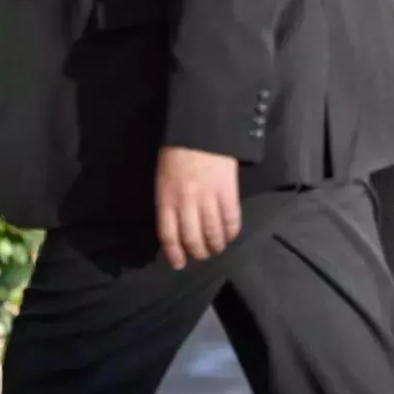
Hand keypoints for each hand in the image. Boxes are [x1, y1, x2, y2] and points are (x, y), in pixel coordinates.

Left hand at [155, 146, 241, 270]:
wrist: (200, 130)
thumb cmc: (177, 152)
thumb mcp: (163, 177)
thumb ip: (168, 201)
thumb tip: (176, 224)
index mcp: (166, 199)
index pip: (168, 235)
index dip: (174, 253)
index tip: (179, 263)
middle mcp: (185, 203)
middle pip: (191, 238)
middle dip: (198, 252)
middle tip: (202, 255)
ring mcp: (207, 198)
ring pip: (212, 232)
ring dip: (216, 245)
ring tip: (217, 248)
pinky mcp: (227, 192)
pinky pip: (230, 219)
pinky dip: (231, 231)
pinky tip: (230, 235)